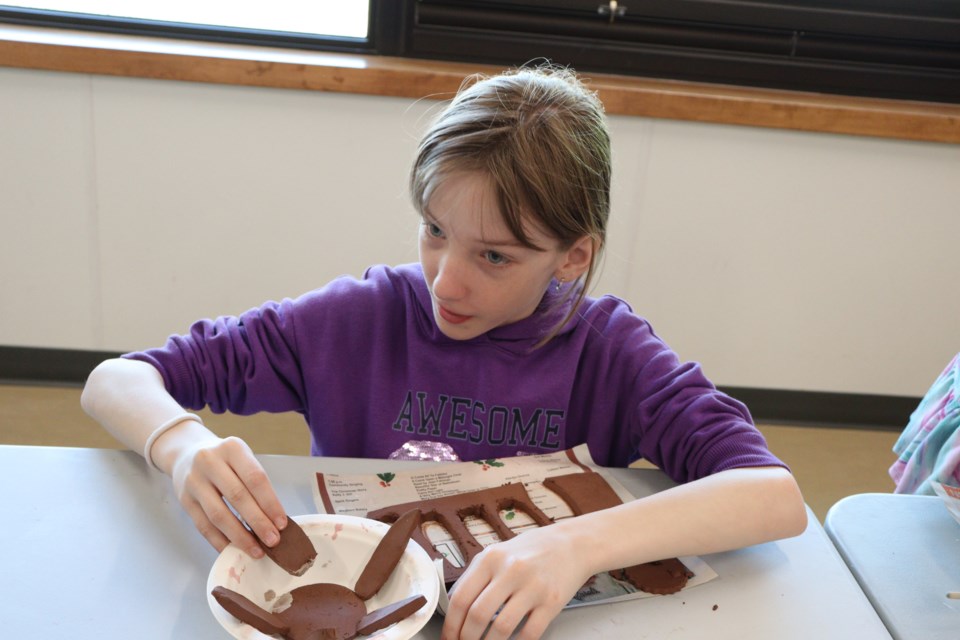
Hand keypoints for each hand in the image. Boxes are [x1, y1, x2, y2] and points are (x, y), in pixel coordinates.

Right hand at [169, 436, 286, 557]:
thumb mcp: (242, 458)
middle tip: (273, 540)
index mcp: (232, 448)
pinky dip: (220, 541)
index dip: (270, 503)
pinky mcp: (184, 500)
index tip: (282, 523)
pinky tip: (233, 550)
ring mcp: (194, 481)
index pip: (255, 478)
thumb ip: (256, 484)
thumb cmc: (225, 460)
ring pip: (218, 515)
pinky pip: (203, 526)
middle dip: (258, 522)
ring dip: (239, 536)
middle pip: (237, 497)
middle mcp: (210, 462)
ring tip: (256, 550)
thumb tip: (274, 520)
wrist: (187, 453)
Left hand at [441, 524, 590, 639]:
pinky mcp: (552, 602)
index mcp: (491, 558)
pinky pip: (529, 633)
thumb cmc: (532, 550)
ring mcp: (533, 586)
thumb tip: (454, 610)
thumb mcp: (498, 553)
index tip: (449, 638)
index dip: (451, 625)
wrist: (572, 544)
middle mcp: (510, 570)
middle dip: (466, 639)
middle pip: (478, 615)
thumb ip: (476, 577)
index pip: (460, 598)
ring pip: (501, 628)